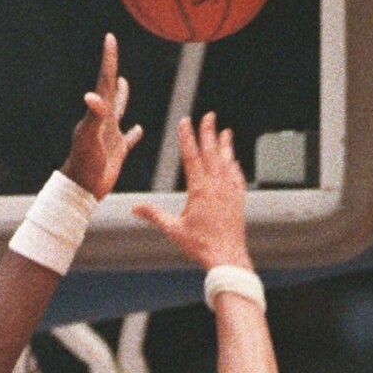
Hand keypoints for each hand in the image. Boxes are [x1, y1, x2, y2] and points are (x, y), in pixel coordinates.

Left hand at [61, 33, 142, 200]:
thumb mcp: (88, 138)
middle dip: (112, 71)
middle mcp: (104, 121)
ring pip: (119, 111)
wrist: (82, 189)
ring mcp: (111, 135)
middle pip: (111, 91)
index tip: (110, 38)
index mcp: (99, 113)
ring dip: (122, 97)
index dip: (109, 59)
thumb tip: (93, 95)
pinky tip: (139, 129)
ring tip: (125, 83)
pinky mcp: (117, 151)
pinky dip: (134, 133)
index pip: (105, 80)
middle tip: (113, 53)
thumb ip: (93, 116)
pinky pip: (128, 138)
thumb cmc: (84, 164)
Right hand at [133, 113, 252, 270]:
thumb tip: (134, 208)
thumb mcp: (173, 230)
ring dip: (225, 145)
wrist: (227, 256)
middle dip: (209, 132)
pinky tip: (233, 160)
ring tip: (225, 131)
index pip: (192, 157)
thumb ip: (154, 216)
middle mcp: (217, 186)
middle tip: (209, 115)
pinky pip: (237, 176)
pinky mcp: (238, 199)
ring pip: (227, 161)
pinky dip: (234, 165)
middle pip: (212, 153)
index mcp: (200, 190)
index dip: (187, 137)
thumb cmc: (200, 245)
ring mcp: (230, 191)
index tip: (185, 122)